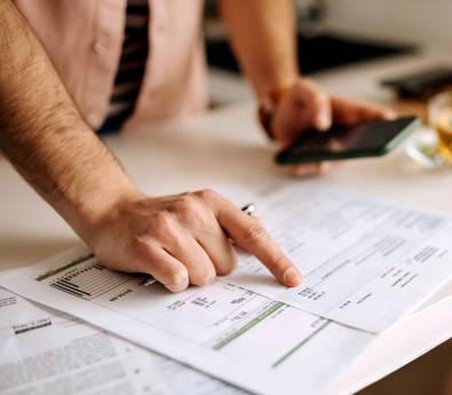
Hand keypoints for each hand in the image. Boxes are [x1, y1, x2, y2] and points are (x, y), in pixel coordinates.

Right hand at [84, 189, 301, 291]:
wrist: (112, 212)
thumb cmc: (162, 217)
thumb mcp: (200, 210)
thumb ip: (231, 224)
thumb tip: (263, 234)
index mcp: (212, 202)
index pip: (254, 234)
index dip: (276, 259)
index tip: (293, 279)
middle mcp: (193, 210)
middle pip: (227, 264)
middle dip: (211, 267)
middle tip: (187, 253)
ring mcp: (169, 227)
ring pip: (204, 275)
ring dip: (190, 276)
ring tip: (172, 258)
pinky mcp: (147, 245)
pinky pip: (178, 279)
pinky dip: (173, 281)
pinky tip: (160, 267)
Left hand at [270, 78, 396, 176]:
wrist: (279, 112)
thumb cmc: (299, 99)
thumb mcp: (303, 89)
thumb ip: (315, 100)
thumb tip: (323, 122)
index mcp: (346, 112)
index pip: (370, 115)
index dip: (383, 118)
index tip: (391, 120)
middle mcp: (344, 135)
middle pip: (360, 144)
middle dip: (362, 148)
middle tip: (361, 148)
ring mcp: (331, 150)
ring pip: (335, 161)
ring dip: (329, 162)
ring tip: (322, 161)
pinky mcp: (313, 161)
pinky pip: (312, 168)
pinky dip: (305, 167)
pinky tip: (298, 164)